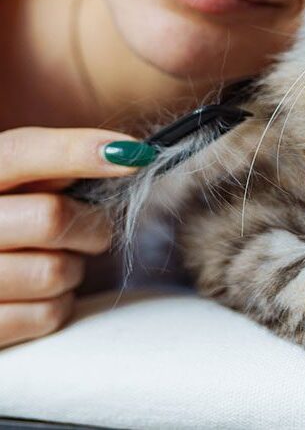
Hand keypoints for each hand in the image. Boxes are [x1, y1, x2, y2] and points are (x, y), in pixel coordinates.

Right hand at [0, 127, 140, 347]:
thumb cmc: (12, 223)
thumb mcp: (22, 186)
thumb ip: (56, 165)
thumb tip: (127, 154)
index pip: (20, 151)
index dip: (78, 150)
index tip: (134, 154)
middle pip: (51, 217)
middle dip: (89, 225)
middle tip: (91, 229)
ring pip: (54, 272)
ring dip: (72, 269)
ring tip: (54, 261)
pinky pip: (47, 314)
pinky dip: (58, 304)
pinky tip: (40, 294)